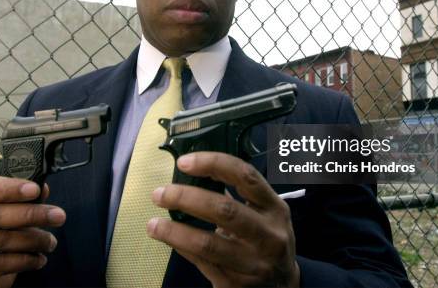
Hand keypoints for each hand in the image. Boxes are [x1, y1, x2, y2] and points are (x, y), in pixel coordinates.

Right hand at [0, 177, 65, 287]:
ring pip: (1, 240)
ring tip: (50, 242)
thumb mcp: (10, 213)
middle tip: (58, 216)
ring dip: (34, 240)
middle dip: (31, 214)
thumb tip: (44, 188)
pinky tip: (40, 259)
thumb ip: (27, 200)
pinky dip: (26, 260)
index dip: (10, 188)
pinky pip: (2, 263)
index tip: (36, 189)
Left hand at [147, 152, 299, 287]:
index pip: (245, 176)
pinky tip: (168, 239)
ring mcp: (254, 263)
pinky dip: (182, 248)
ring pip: (208, 244)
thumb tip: (194, 171)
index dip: (213, 164)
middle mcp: (269, 235)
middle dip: (186, 198)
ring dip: (175, 232)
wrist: (284, 286)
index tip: (184, 162)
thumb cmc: (268, 239)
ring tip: (153, 224)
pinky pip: (202, 264)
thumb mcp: (266, 212)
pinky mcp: (237, 285)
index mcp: (275, 208)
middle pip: (224, 210)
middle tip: (160, 194)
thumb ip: (238, 193)